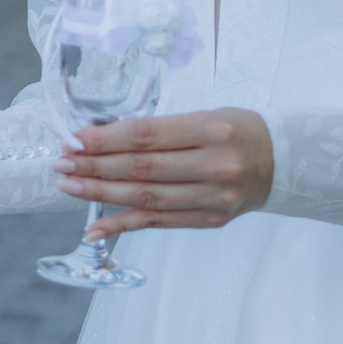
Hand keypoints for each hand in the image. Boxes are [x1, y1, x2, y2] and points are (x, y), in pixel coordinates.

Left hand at [56, 108, 272, 237]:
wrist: (282, 161)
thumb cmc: (236, 130)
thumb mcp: (205, 116)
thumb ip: (161, 129)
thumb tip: (102, 137)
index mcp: (213, 130)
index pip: (147, 136)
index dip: (105, 140)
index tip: (73, 140)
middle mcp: (215, 166)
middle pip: (142, 169)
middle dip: (94, 166)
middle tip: (61, 163)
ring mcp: (214, 198)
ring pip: (145, 198)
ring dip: (101, 194)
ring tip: (69, 187)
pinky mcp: (210, 220)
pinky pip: (158, 223)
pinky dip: (122, 226)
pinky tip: (93, 227)